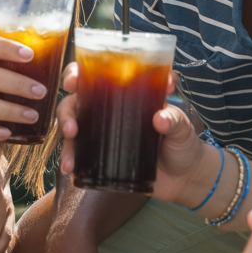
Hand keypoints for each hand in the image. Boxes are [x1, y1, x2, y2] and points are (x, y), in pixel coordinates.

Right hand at [58, 66, 212, 207]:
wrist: (185, 178)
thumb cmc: (183, 143)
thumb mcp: (182, 126)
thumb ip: (175, 119)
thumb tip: (160, 118)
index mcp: (125, 94)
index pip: (94, 75)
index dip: (78, 73)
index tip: (74, 80)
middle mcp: (108, 111)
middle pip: (75, 102)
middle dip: (66, 112)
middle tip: (71, 127)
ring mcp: (102, 135)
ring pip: (73, 130)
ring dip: (66, 143)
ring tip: (70, 160)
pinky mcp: (102, 158)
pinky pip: (80, 156)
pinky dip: (72, 161)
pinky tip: (71, 170)